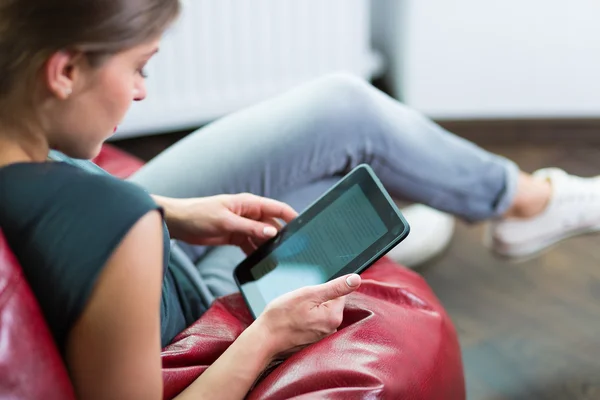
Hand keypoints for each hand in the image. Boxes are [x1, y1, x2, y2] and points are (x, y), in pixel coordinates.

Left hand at [158, 193, 297, 254]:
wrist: (177, 222)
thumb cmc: (198, 215)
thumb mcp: (226, 222)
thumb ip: (250, 228)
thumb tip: (272, 233)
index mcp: (248, 203)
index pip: (277, 208)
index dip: (292, 217)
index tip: (305, 227)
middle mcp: (248, 213)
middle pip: (272, 224)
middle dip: (282, 236)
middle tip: (292, 251)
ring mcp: (242, 225)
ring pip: (262, 237)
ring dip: (268, 247)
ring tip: (278, 259)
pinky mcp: (235, 236)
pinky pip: (251, 245)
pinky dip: (255, 252)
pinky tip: (261, 262)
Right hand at [255, 274, 361, 358]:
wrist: (264, 339)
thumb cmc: (282, 316)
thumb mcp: (308, 294)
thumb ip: (335, 287)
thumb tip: (356, 279)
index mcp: (334, 316)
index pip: (338, 293)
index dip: (322, 289)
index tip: (308, 295)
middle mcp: (332, 329)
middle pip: (329, 303)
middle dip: (315, 299)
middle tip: (299, 304)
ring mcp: (322, 336)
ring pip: (320, 312)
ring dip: (309, 309)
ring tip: (295, 314)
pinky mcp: (313, 340)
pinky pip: (313, 322)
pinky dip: (305, 319)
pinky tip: (294, 321)